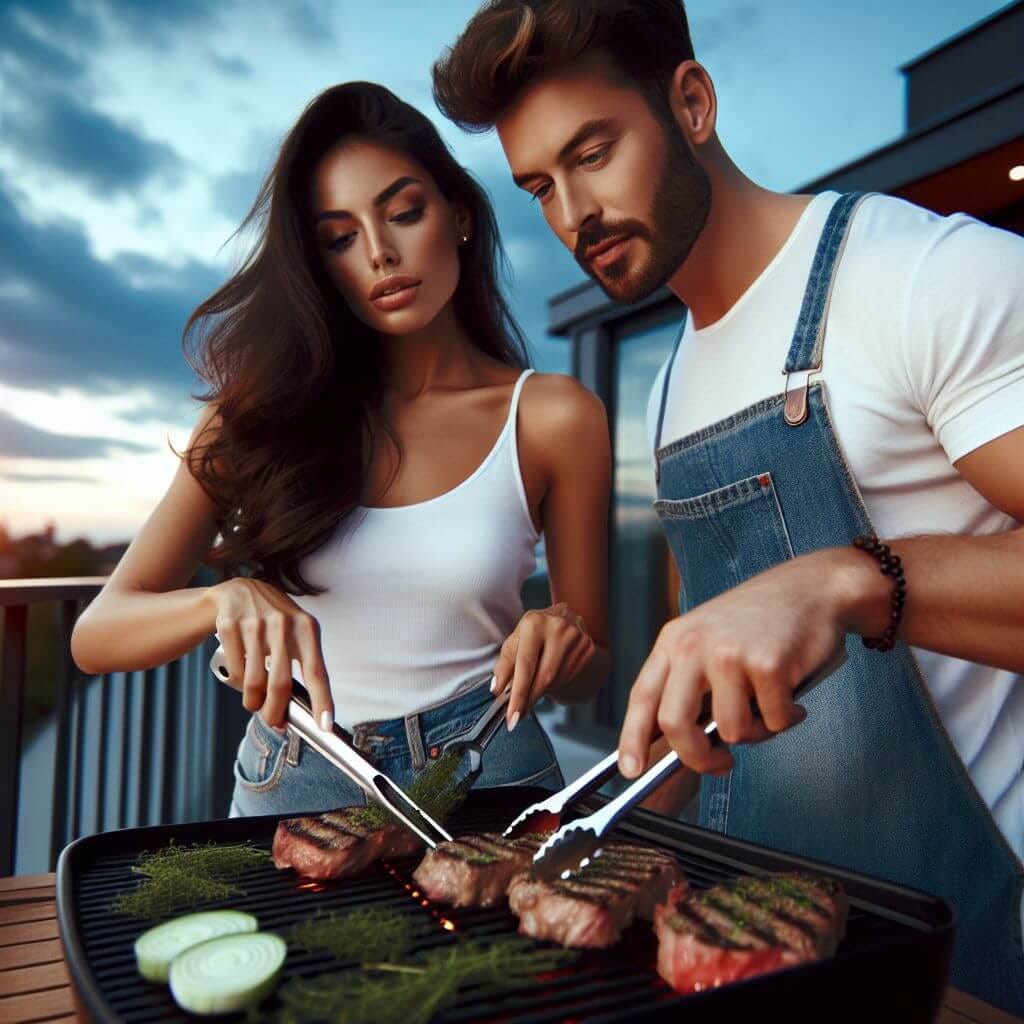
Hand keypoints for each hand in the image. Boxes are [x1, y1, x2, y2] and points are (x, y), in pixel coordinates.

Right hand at [207, 577, 332, 730]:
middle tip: (275, 723)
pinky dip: (238, 680)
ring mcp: (255, 624)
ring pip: (254, 681)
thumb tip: (311, 707)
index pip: (317, 672)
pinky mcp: (230, 625)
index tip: (325, 725)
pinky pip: (235, 669)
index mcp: (307, 628)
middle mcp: (283, 624)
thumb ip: (306, 662)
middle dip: (276, 712)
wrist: (242, 590)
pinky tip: (241, 673)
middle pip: (280, 684)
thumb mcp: (299, 632)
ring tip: (254, 702)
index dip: (322, 701)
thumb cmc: (276, 620)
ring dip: (253, 701)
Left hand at [492, 602, 595, 730]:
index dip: (518, 694)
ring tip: (533, 690)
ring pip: (558, 679)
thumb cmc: (534, 631)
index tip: (512, 717)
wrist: (563, 616)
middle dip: (530, 699)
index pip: (525, 665)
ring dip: (542, 692)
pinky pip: (569, 677)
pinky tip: (550, 679)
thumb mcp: (515, 640)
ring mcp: (576, 637)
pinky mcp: (587, 647)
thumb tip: (497, 689)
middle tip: (519, 715)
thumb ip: (505, 664)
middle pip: (545, 676)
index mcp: (534, 623)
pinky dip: (556, 685)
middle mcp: (558, 628)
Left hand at [617, 550, 865, 777]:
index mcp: (674, 640)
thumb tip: (681, 742)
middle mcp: (694, 645)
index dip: (632, 738)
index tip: (630, 769)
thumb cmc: (761, 620)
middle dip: (697, 757)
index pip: (642, 696)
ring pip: (730, 731)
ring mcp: (729, 654)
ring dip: (756, 732)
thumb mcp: (709, 639)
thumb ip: (690, 683)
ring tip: (769, 706)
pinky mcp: (767, 664)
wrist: (811, 588)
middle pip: (674, 723)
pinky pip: (773, 721)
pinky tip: (792, 696)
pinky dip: (786, 718)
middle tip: (719, 764)